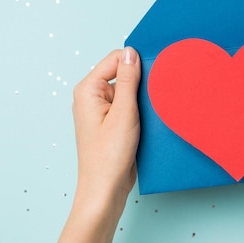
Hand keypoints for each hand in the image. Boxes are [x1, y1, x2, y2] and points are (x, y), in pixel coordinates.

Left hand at [72, 47, 140, 212]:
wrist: (105, 190)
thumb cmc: (109, 157)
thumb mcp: (124, 113)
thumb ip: (128, 80)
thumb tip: (131, 52)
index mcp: (88, 89)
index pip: (116, 58)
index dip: (136, 63)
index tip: (155, 72)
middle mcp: (92, 97)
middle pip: (123, 73)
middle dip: (141, 83)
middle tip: (153, 97)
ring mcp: (101, 110)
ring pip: (129, 91)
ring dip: (143, 99)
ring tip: (149, 113)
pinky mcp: (111, 122)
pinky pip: (129, 106)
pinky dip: (141, 110)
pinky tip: (148, 121)